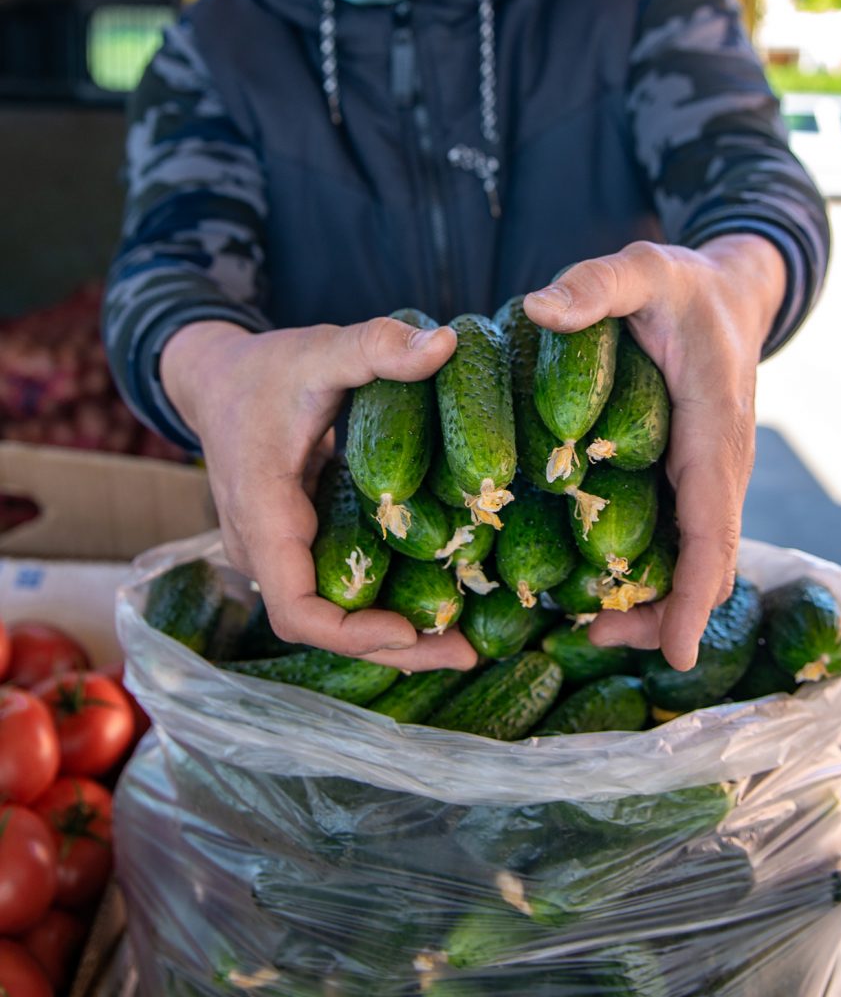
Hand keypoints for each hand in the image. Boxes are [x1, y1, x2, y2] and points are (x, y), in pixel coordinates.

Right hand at [160, 317, 477, 671]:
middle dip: (392, 646)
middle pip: (325, 624)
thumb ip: (376, 345)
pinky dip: (386, 598)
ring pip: (334, 612)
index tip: (410, 629)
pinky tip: (443, 594)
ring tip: (466, 637)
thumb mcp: (319, 349)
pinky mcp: (300, 544)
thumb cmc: (266, 367)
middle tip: (467, 652)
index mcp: (263, 515)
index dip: (352, 633)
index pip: (296, 608)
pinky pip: (341, 586)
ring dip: (395, 630)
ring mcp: (281, 551)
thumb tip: (447, 344)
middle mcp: (266, 548)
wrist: (216, 377)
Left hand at [524, 235, 785, 670]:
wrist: (729, 291)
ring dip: (650, 599)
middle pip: (705, 565)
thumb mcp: (642, 269)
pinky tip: (591, 581)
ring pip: (690, 558)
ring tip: (586, 626)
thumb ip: (596, 284)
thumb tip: (538, 307)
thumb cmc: (684, 284)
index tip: (673, 653)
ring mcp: (703, 477)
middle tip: (594, 637)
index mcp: (716, 432)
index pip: (713, 530)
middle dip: (663, 614)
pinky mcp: (684, 477)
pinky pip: (672, 535)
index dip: (693, 594)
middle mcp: (718, 467)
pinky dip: (643, 567)